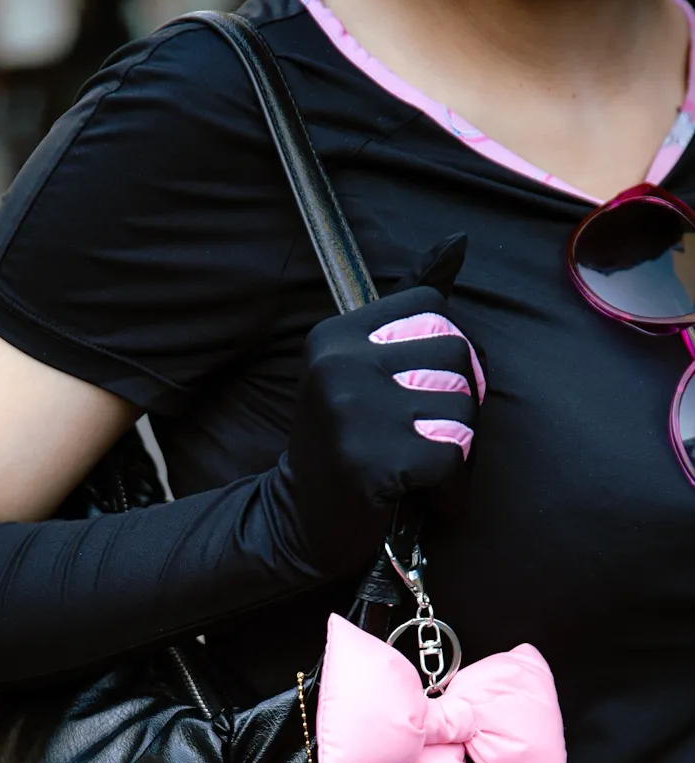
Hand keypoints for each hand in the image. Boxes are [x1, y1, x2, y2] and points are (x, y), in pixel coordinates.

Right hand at [278, 235, 485, 574]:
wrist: (299, 522)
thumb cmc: (345, 443)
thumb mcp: (361, 367)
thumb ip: (408, 309)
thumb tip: (458, 240)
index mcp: (336, 334)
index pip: (434, 309)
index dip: (447, 355)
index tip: (420, 392)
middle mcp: (339, 364)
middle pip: (457, 354)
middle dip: (458, 402)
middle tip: (427, 436)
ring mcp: (352, 413)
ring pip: (462, 408)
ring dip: (457, 449)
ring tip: (420, 469)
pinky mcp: (369, 462)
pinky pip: (450, 460)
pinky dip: (449, 489)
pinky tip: (421, 497)